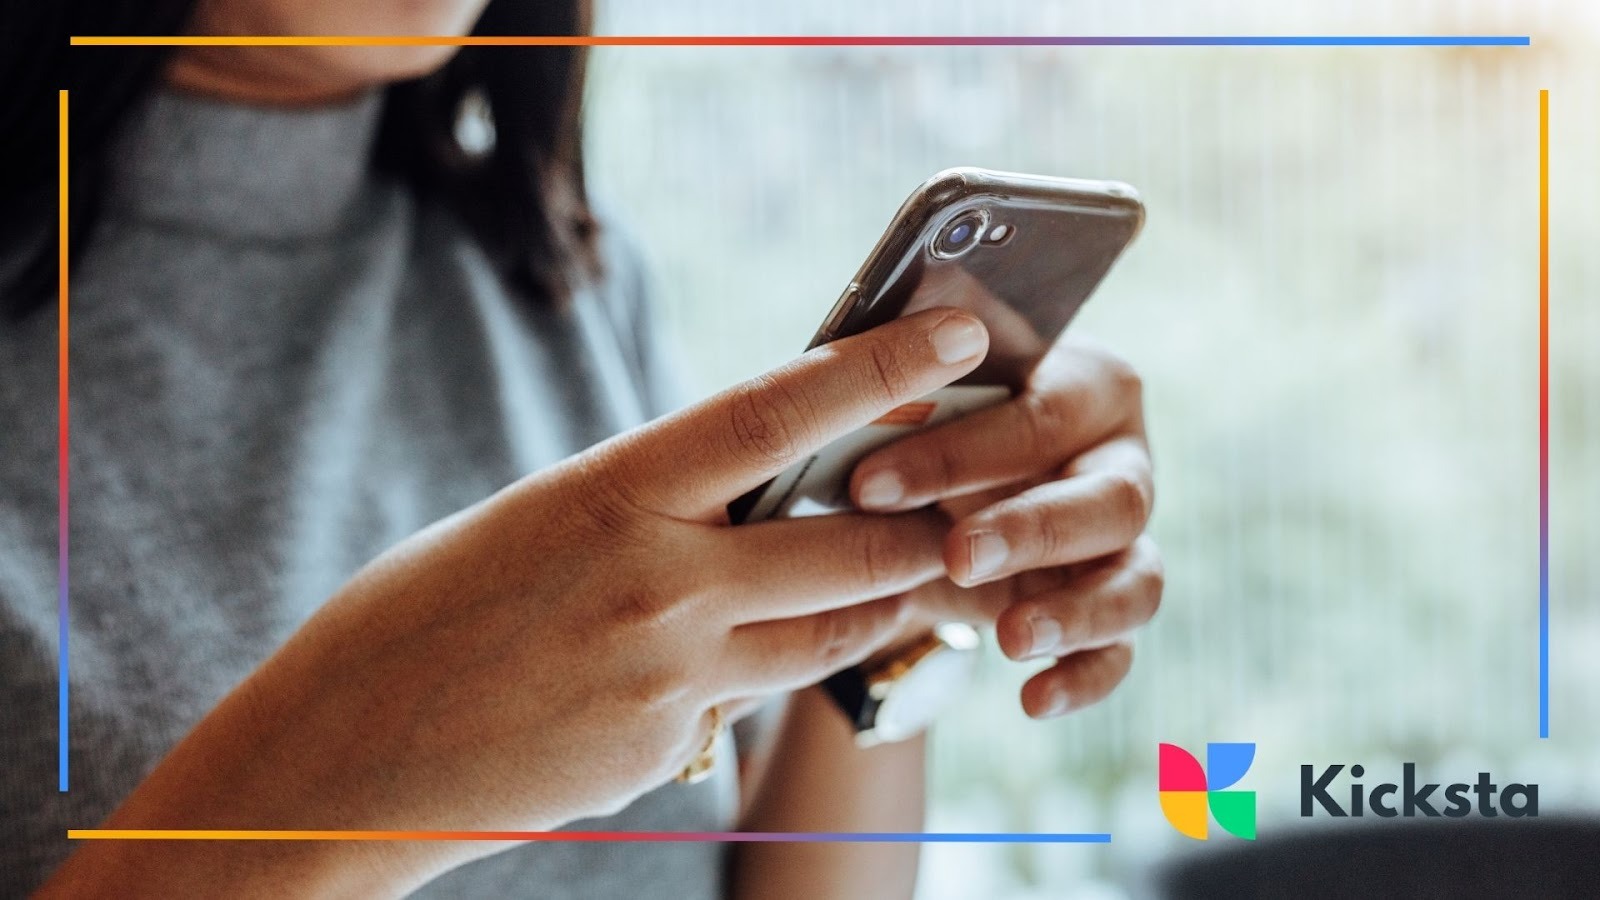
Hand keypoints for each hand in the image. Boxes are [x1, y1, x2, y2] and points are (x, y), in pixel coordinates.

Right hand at [62, 308, 991, 894]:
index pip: (777, 413)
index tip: (952, 331)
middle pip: (850, 545)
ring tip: (904, 575)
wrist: (341, 761)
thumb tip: (729, 493)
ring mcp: (671, 676)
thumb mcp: (529, 521)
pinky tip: (726, 658)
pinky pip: (752, 696)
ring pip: (830, 632)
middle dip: (923, 524)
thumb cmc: (414, 619)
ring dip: (878, 602)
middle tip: (966, 499)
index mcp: (610, 494)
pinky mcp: (669, 748)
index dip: (879, 368)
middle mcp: (659, 584)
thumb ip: (640, 505)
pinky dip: (767, 668)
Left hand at [849, 335, 1161, 719]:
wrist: (920, 506)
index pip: (1042, 411)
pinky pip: (1123, 648)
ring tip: (1010, 637)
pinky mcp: (1114, 607)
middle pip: (1109, 496)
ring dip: (1077, 608)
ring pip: (1138, 576)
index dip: (963, 449)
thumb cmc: (909, 428)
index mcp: (1078, 381)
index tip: (868, 482)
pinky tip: (1033, 700)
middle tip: (954, 555)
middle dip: (1030, 528)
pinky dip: (1086, 674)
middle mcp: (1119, 457)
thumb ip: (894, 387)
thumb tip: (849, 373)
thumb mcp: (897, 401)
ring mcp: (1124, 540)